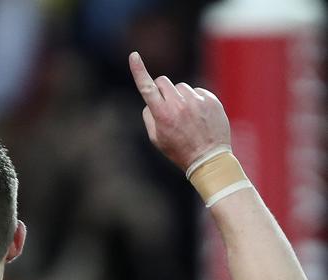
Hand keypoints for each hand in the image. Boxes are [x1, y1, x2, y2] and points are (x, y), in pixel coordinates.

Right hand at [129, 51, 231, 171]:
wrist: (209, 159)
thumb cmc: (179, 151)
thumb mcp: (157, 140)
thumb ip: (149, 117)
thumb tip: (150, 102)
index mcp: (163, 115)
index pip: (147, 88)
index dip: (138, 71)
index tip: (134, 55)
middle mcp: (179, 104)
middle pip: (163, 82)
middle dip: (161, 90)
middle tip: (166, 106)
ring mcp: (196, 100)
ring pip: (180, 87)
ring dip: (179, 97)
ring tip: (186, 117)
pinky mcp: (210, 99)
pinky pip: (196, 92)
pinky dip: (194, 101)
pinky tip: (198, 117)